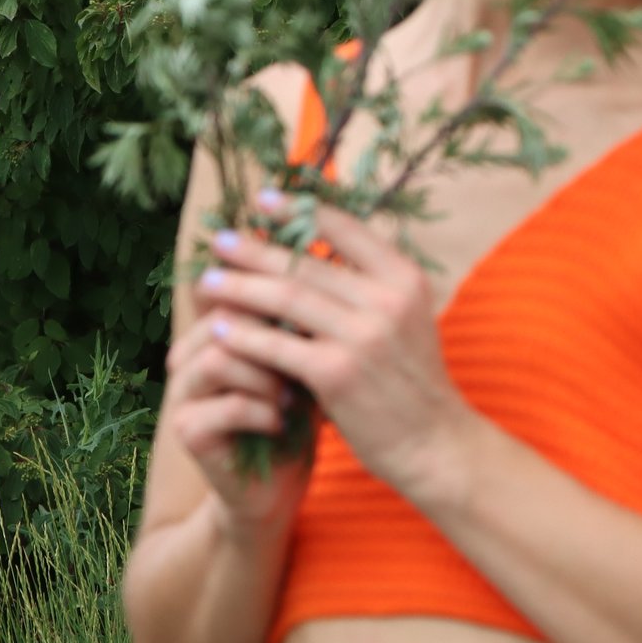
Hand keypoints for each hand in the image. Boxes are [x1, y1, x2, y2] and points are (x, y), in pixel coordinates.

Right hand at [161, 271, 312, 537]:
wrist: (275, 489)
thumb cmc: (295, 416)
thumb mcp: (303, 361)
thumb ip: (303, 321)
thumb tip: (335, 269)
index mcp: (215, 330)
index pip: (237, 287)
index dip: (274, 291)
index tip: (317, 304)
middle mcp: (191, 354)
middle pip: (224, 316)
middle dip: (272, 332)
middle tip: (308, 346)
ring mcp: (184, 393)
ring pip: (220, 357)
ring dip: (266, 374)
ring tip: (294, 392)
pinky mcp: (189, 432)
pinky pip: (226, 406)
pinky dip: (263, 412)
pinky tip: (283, 421)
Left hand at [197, 193, 482, 503]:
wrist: (433, 443)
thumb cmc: (410, 381)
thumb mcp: (408, 319)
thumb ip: (371, 284)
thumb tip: (320, 246)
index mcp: (404, 278)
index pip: (345, 229)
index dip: (300, 210)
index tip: (263, 200)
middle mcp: (387, 300)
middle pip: (305, 262)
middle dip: (256, 249)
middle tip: (218, 239)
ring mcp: (362, 336)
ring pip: (286, 298)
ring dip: (240, 287)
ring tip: (208, 282)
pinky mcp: (337, 374)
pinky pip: (277, 345)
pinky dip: (244, 335)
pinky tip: (218, 329)